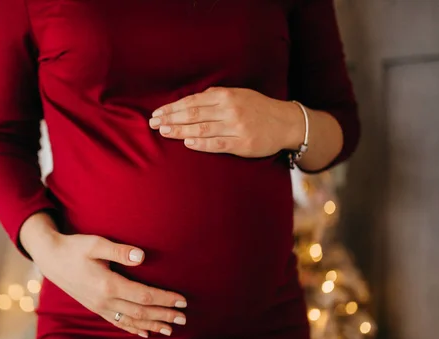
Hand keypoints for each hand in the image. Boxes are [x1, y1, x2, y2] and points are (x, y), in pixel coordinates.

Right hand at [23, 215, 187, 337]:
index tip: (182, 300)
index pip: (144, 296)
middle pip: (141, 312)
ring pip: (130, 320)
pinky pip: (117, 322)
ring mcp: (99, 306)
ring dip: (152, 325)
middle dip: (164, 315)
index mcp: (108, 285)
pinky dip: (133, 328)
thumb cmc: (75, 247)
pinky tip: (144, 333)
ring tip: (170, 329)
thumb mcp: (96, 243)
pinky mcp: (95, 307)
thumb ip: (120, 251)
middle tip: (184, 318)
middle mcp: (104, 300)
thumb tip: (142, 256)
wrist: (50, 258)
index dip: (164, 299)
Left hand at [148, 87, 304, 156]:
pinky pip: (217, 144)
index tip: (157, 113)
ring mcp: (236, 127)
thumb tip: (188, 102)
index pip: (192, 102)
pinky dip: (201, 143)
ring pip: (202, 129)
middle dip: (170, 119)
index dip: (172, 108)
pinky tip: (187, 142)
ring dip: (180, 131)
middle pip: (193, 114)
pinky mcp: (242, 144)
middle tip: (153, 123)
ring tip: (164, 132)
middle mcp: (230, 110)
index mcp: (226, 96)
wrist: (285, 122)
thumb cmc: (257, 108)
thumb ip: (214, 97)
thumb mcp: (237, 94)